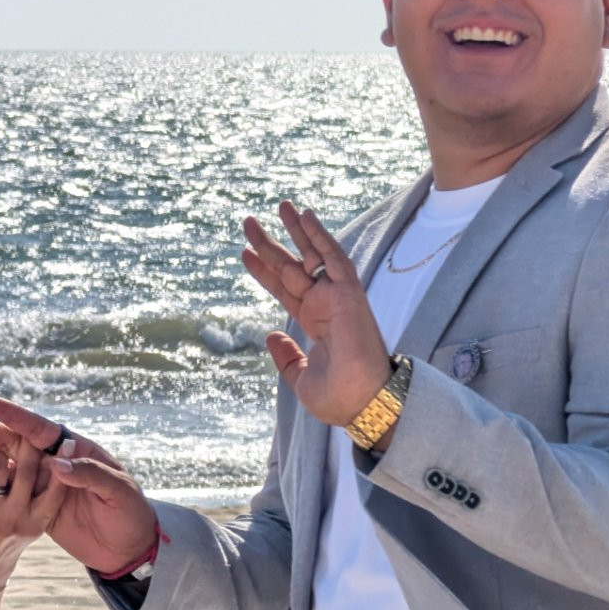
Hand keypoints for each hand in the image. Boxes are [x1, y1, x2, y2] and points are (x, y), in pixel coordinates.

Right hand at [0, 396, 157, 575]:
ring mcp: (42, 486)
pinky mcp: (36, 509)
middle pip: (12, 443)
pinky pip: (3, 495)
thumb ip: (90, 474)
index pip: (38, 428)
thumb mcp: (118, 492)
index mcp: (75, 450)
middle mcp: (54, 463)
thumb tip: (58, 463)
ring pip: (2, 468)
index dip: (12, 415)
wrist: (131, 548)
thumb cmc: (131, 514)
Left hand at [0, 432, 54, 592]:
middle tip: (23, 415)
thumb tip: (61, 452)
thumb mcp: (36, 522)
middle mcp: (18, 519)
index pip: (57, 486)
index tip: (67, 439)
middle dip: (24, 439)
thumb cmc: (13, 539)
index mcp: (40, 520)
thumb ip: (45, 493)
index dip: (63, 460)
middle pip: (25, 469)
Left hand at [242, 201, 392, 429]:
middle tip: (247, 221)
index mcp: (316, 324)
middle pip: (291, 267)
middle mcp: (326, 306)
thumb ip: (287, 358)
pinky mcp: (350, 294)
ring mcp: (337, 298)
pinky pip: (335, 259)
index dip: (264, 271)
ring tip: (278, 205)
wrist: (364, 404)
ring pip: (312, 256)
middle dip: (269, 245)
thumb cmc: (339, 398)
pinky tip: (306, 215)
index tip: (244, 253)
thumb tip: (271, 336)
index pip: (284, 289)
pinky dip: (321, 237)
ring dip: (295, 231)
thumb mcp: (301, 379)